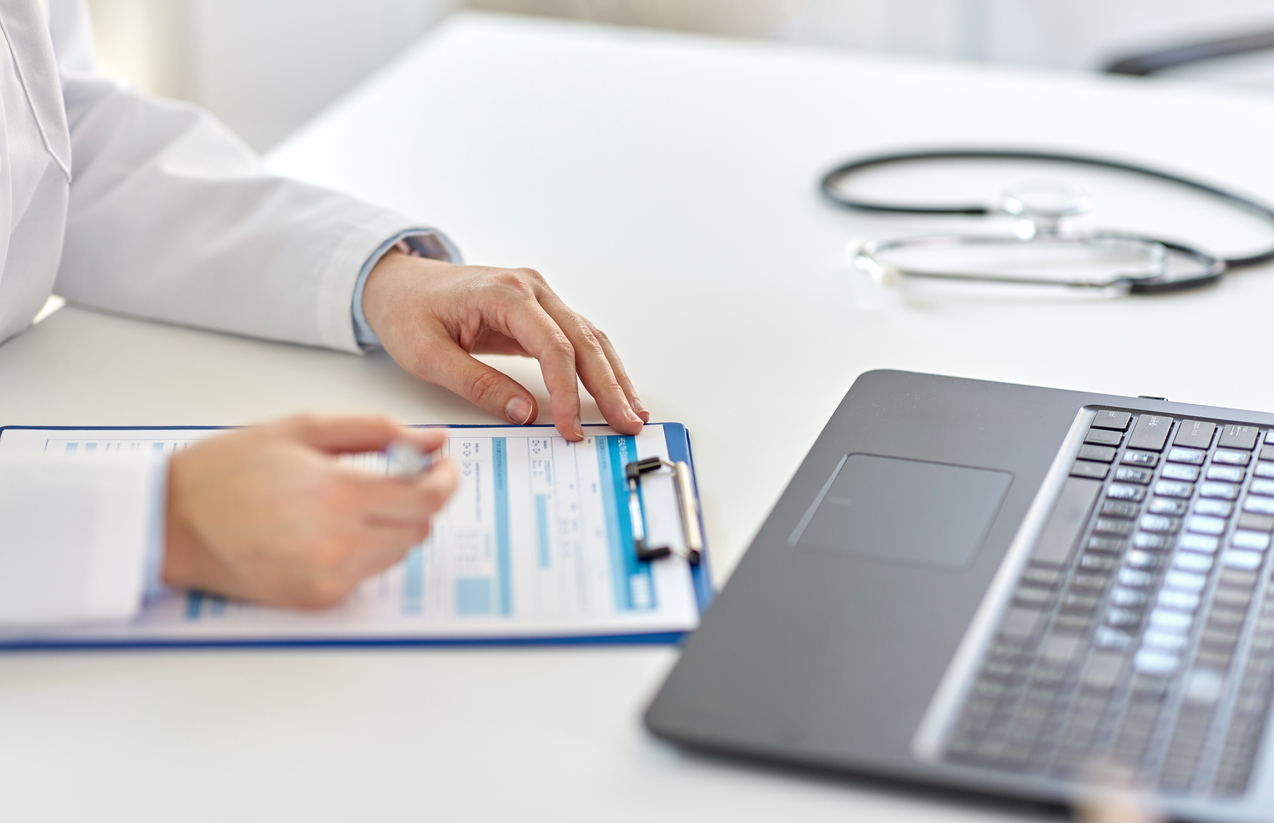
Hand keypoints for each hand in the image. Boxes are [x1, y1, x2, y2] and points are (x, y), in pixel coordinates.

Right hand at [162, 414, 457, 608]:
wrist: (166, 523)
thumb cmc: (226, 470)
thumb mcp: (302, 428)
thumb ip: (376, 430)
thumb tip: (432, 441)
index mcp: (339, 495)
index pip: (428, 498)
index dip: (446, 479)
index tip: (443, 465)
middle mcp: (340, 545)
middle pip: (420, 528)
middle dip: (421, 499)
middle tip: (399, 475)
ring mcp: (329, 579)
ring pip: (398, 553)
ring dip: (394, 525)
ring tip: (354, 500)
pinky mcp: (316, 600)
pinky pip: (367, 574)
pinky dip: (365, 550)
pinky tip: (330, 528)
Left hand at [362, 253, 648, 440]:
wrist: (398, 282)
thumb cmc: (407, 312)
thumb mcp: (428, 355)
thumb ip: (476, 384)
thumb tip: (524, 413)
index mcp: (504, 294)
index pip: (553, 347)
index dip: (567, 392)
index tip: (571, 428)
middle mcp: (530, 289)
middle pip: (584, 340)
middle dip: (609, 386)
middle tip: (628, 423)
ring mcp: (539, 297)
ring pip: (590, 338)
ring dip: (614, 377)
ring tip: (633, 412)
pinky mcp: (539, 311)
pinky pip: (578, 339)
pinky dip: (599, 367)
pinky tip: (614, 390)